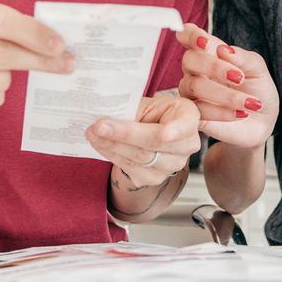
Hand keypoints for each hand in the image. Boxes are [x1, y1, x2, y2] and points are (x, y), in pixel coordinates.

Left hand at [85, 95, 200, 188]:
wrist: (150, 132)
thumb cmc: (151, 113)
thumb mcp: (146, 103)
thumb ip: (132, 108)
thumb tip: (103, 109)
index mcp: (188, 117)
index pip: (185, 124)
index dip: (176, 130)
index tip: (165, 133)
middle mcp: (187, 144)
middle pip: (155, 142)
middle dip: (125, 134)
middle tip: (100, 126)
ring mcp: (173, 164)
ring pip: (140, 157)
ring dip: (112, 145)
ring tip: (93, 133)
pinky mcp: (155, 178)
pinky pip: (131, 168)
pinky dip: (112, 155)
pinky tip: (100, 144)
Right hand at [174, 24, 277, 149]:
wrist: (262, 121)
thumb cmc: (257, 89)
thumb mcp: (258, 69)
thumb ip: (242, 57)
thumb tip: (223, 50)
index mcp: (209, 53)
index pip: (188, 36)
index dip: (191, 35)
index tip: (205, 42)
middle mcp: (195, 71)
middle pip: (189, 60)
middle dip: (214, 67)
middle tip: (239, 77)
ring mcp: (192, 94)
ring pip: (195, 86)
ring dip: (225, 94)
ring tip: (250, 102)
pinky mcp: (194, 116)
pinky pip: (199, 111)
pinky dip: (222, 112)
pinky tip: (241, 114)